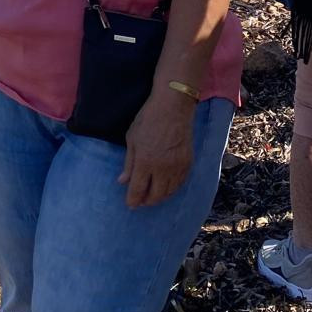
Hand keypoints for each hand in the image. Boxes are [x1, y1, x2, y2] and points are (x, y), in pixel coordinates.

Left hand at [119, 93, 194, 208]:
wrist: (173, 107)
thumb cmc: (148, 119)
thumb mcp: (132, 138)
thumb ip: (128, 163)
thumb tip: (122, 181)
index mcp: (145, 161)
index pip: (138, 189)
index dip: (133, 200)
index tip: (130, 204)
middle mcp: (162, 168)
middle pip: (155, 196)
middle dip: (146, 201)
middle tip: (140, 201)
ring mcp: (177, 166)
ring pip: (169, 192)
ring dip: (159, 197)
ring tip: (152, 195)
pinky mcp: (188, 163)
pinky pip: (180, 183)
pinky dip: (172, 189)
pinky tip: (165, 187)